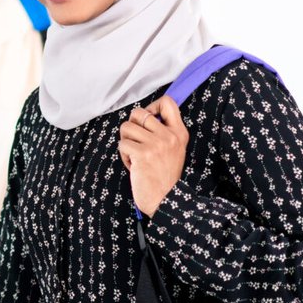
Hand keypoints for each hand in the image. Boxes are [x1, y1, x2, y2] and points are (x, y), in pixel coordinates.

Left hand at [117, 95, 187, 216]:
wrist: (166, 200)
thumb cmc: (164, 175)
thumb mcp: (174, 149)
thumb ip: (164, 131)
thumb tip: (144, 115)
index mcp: (179, 133)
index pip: (167, 102)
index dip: (151, 106)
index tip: (147, 120)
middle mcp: (169, 136)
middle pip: (138, 112)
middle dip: (131, 126)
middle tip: (136, 141)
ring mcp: (156, 144)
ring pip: (126, 127)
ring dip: (126, 142)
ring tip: (135, 156)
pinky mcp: (142, 154)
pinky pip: (122, 144)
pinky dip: (124, 156)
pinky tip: (134, 165)